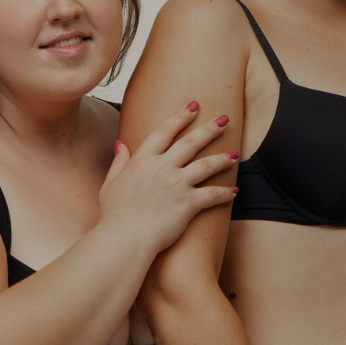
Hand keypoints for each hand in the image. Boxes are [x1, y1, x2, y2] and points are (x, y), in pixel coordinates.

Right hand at [100, 102, 236, 252]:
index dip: (180, 117)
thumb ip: (119, 162)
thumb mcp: (110, 184)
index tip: (193, 106)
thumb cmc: (114, 215)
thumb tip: (121, 144)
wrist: (125, 238)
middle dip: (210, 129)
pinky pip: (212, 194)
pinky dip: (225, 193)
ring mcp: (177, 184)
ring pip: (206, 165)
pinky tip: (234, 191)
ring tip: (235, 154)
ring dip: (223, 158)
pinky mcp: (188, 203)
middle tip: (224, 119)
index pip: (164, 131)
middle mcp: (162, 168)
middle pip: (191, 142)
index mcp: (143, 161)